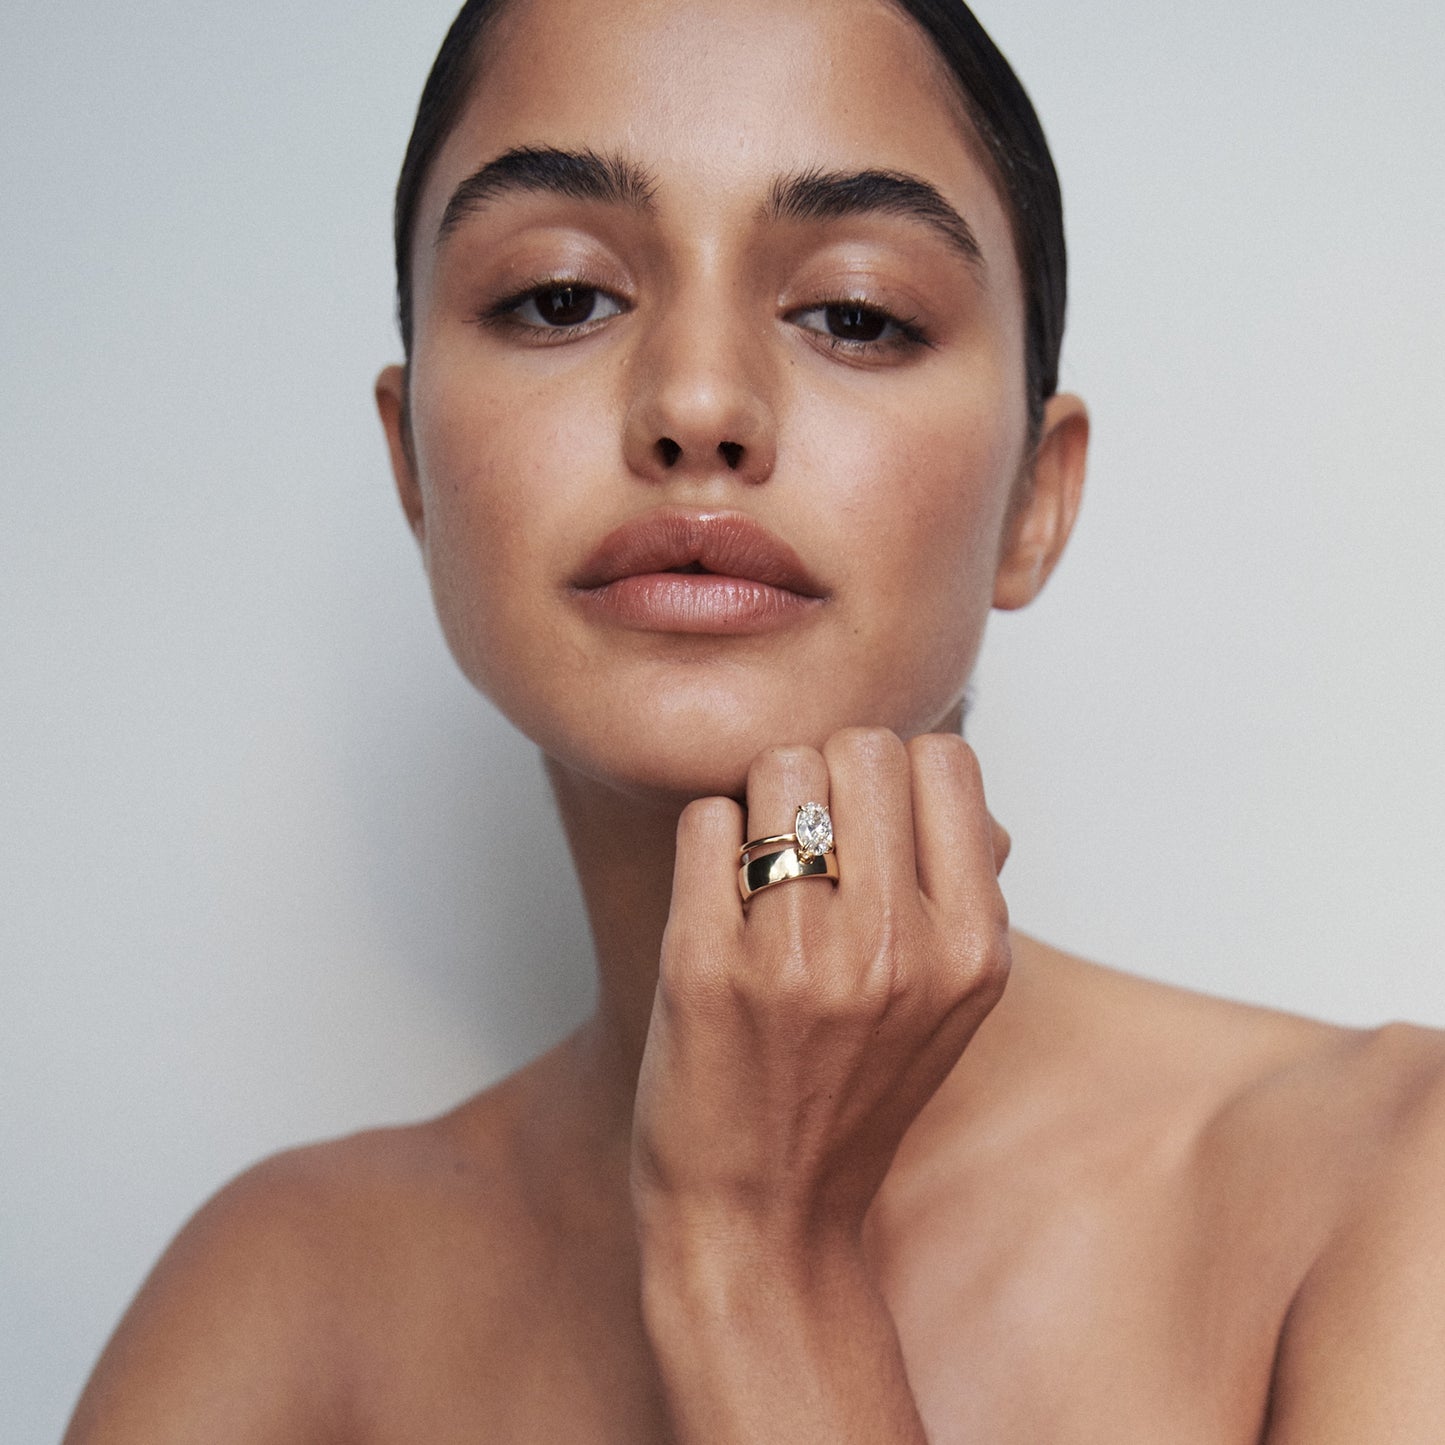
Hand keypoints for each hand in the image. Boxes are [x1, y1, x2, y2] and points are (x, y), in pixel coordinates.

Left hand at [630, 726, 1010, 1261]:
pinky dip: (707, 844)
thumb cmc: (851, 1099)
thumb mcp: (949, 1003)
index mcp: (970, 947)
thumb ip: (961, 884)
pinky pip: (706, 819)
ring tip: (762, 874)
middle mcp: (894, 947)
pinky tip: (717, 904)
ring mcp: (797, 956)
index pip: (942, 757)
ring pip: (777, 766)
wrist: (763, 1223)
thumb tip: (944, 773)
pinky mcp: (702, 964)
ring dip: (763, 803)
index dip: (897, 776)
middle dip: (827, 775)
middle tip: (807, 846)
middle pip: (859, 745)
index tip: (868, 826)